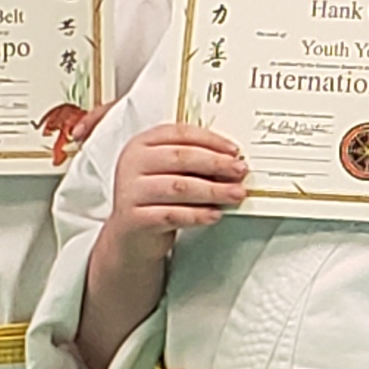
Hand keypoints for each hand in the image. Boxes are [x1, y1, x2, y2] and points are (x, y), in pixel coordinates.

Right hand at [108, 122, 249, 244]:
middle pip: (180, 157)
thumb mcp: (167, 172)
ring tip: (235, 194)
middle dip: (216, 164)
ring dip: (212, 190)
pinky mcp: (134, 218)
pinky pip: (172, 214)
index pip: (180, 134)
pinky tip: (214, 214)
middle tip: (240, 171)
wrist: (129, 234)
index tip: (234, 150)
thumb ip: (193, 162)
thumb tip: (231, 161)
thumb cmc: (154, 197)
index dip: (211, 140)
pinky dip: (197, 214)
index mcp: (142, 144)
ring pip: (178, 187)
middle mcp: (133, 164)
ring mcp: (131, 191)